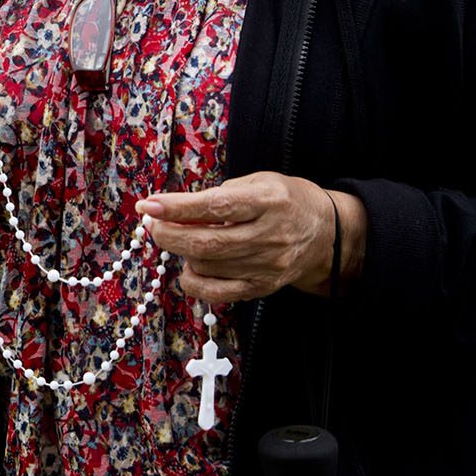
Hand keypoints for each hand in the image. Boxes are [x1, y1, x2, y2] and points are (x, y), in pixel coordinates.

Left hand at [139, 173, 364, 302]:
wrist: (327, 233)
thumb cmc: (284, 200)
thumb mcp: (258, 182)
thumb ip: (220, 194)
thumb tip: (175, 210)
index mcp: (268, 201)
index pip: (216, 206)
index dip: (178, 207)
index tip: (149, 205)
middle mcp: (270, 236)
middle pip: (208, 243)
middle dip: (169, 234)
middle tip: (152, 224)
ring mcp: (267, 266)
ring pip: (209, 267)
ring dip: (181, 253)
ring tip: (177, 238)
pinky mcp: (263, 287)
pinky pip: (219, 293)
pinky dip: (194, 281)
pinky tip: (189, 266)